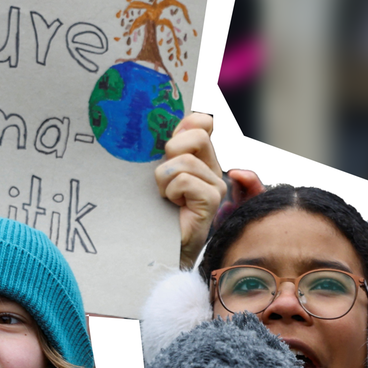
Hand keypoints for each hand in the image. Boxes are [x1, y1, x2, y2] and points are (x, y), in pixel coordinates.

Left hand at [155, 112, 228, 269]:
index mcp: (200, 157)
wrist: (156, 245)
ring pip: (186, 161)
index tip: (168, 145)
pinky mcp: (211, 201)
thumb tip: (176, 122)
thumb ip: (164, 148)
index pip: (202, 122)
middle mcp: (212, 169)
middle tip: (163, 177)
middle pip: (197, 135)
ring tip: (165, 196)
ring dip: (164, 179)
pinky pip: (185, 180)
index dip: (184, 125)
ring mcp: (215, 186)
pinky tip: (172, 205)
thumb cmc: (152, 208)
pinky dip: (171, 191)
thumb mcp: (156, 170)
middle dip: (171, 151)